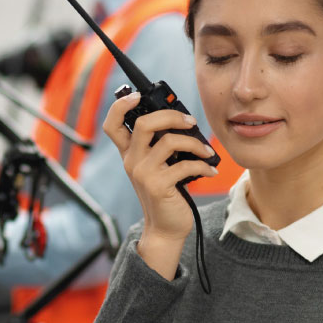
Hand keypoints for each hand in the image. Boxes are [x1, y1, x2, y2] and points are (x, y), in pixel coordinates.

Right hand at [103, 91, 217, 241]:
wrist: (165, 228)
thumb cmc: (166, 193)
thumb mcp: (158, 166)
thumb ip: (161, 145)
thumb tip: (184, 122)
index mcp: (129, 153)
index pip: (113, 124)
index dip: (120, 105)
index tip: (137, 95)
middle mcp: (132, 161)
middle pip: (144, 123)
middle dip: (171, 116)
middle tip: (190, 122)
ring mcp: (143, 174)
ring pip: (169, 141)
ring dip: (195, 143)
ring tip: (206, 151)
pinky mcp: (158, 186)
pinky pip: (185, 165)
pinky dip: (203, 165)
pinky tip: (210, 169)